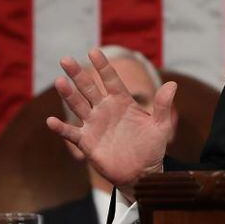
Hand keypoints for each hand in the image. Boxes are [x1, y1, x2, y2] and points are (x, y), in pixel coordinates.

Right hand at [46, 48, 176, 200]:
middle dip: (78, 74)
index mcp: (122, 102)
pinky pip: (71, 133)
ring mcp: (94, 125)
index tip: (93, 51)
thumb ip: (163, 105)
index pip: (110, 79)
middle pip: (89, 88)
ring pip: (78, 106)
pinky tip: (51, 120)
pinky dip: (61, 128)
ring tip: (60, 81)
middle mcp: (105, 110)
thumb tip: (173, 84)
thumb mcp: (161, 125)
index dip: (102, 66)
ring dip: (68, 95)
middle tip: (66, 59)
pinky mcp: (87, 142)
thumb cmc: (152, 147)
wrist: (142, 172)